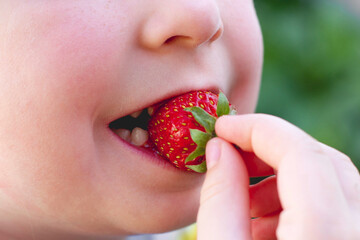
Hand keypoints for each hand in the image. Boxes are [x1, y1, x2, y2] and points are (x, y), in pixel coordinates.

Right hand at [197, 114, 359, 239]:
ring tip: (245, 202)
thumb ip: (220, 200)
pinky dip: (300, 201)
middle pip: (323, 160)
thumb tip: (219, 150)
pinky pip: (339, 206)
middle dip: (269, 150)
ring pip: (333, 181)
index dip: (257, 129)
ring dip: (283, 177)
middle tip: (231, 157)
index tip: (223, 128)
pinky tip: (268, 225)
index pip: (300, 152)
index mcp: (327, 235)